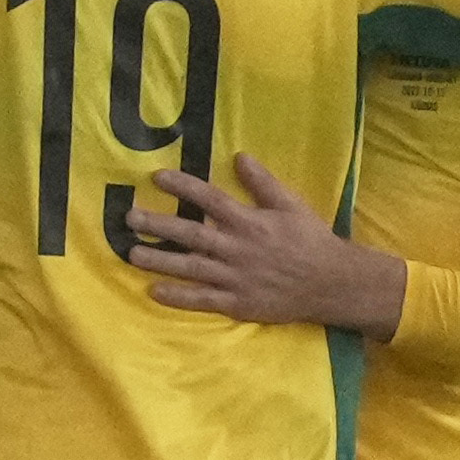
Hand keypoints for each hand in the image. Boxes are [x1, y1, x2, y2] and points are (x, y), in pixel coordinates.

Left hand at [127, 153, 407, 334]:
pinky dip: (178, 297)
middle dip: (158, 224)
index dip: (183, 186)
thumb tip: (240, 156)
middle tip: (129, 218)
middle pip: (190, 234)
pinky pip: (202, 300)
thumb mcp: (291, 205)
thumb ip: (263, 182)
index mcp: (249, 222)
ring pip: (190, 268)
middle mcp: (236, 248)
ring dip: (159, 260)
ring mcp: (235, 278)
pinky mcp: (237, 303)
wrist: (331, 283)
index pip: (209, 200)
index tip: (157, 177)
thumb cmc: (311, 240)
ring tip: (132, 253)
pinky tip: (154, 291)